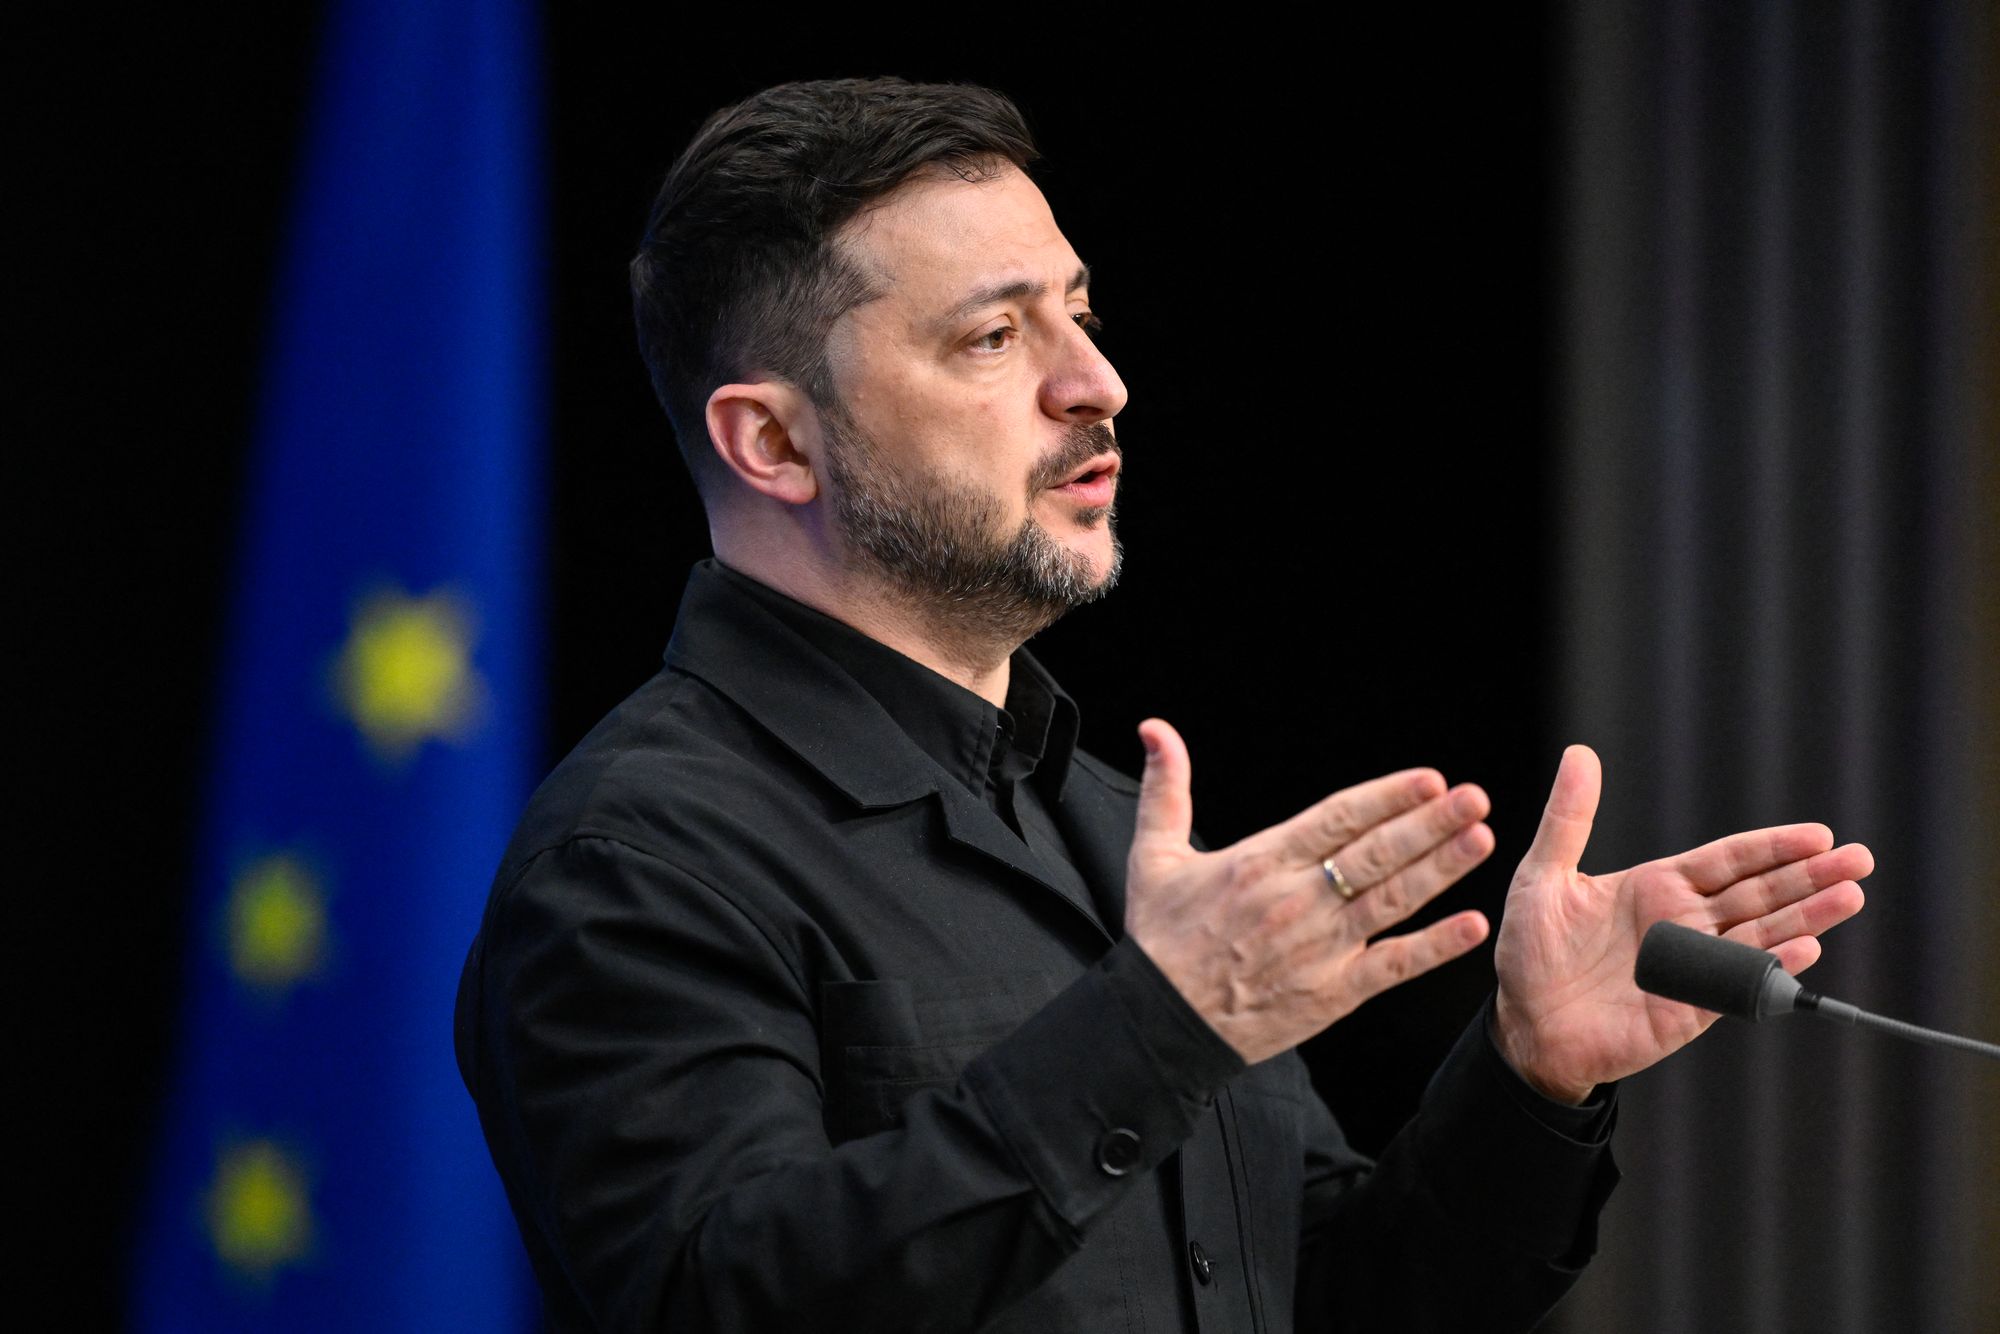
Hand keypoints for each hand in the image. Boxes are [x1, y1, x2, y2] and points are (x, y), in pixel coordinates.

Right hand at [1125, 718, 1495, 1064]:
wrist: (1160, 1023)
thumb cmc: (1159, 938)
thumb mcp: (1153, 856)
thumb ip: (1166, 789)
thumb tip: (1154, 728)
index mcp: (1260, 862)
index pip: (1336, 820)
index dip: (1385, 797)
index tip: (1428, 779)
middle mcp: (1296, 901)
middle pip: (1375, 854)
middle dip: (1428, 823)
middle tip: (1473, 797)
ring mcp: (1319, 948)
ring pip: (1391, 901)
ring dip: (1440, 869)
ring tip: (1479, 839)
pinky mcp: (1332, 993)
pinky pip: (1392, 966)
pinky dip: (1434, 946)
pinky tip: (1471, 925)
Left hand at [1491, 745, 1872, 1103]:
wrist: (1524, 1023)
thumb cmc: (1531, 951)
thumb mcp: (1543, 875)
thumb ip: (1568, 818)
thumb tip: (1579, 753)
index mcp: (1658, 887)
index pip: (1729, 860)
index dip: (1773, 847)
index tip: (1818, 834)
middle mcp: (1685, 923)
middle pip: (1760, 893)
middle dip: (1810, 876)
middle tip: (1859, 859)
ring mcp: (1693, 966)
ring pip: (1761, 935)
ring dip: (1807, 917)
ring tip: (1851, 896)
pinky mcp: (1689, 1008)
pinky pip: (1735, 984)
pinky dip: (1770, 967)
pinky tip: (1804, 949)